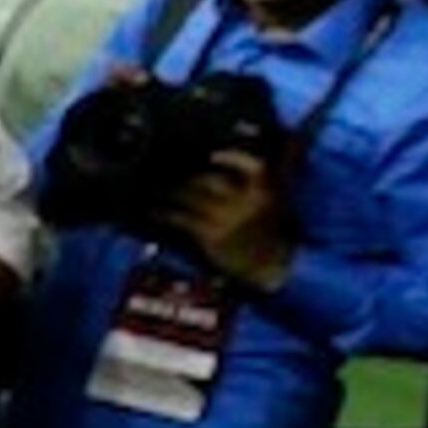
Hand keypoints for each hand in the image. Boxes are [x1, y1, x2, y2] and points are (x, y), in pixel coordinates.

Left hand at [163, 149, 297, 292]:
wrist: (270, 271)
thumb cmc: (268, 236)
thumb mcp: (273, 206)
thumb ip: (255, 185)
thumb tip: (232, 162)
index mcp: (266, 194)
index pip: (254, 168)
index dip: (233, 158)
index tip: (214, 156)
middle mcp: (247, 203)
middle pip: (209, 179)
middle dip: (188, 177)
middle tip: (169, 174)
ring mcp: (228, 219)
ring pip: (191, 196)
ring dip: (171, 192)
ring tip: (154, 189)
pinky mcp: (211, 236)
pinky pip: (181, 218)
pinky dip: (164, 214)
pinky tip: (154, 213)